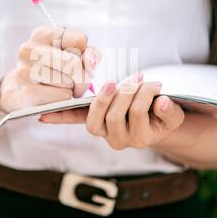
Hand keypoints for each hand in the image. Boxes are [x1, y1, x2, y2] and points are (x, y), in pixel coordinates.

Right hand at [0, 26, 99, 112]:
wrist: (18, 90)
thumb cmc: (49, 69)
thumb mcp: (69, 54)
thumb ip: (87, 53)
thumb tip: (91, 61)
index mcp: (42, 34)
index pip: (80, 40)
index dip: (85, 54)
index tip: (77, 61)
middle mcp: (31, 48)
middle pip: (74, 63)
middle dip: (83, 77)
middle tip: (78, 83)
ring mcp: (26, 70)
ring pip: (69, 82)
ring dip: (72, 89)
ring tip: (61, 88)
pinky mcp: (27, 91)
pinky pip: (61, 96)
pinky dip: (63, 99)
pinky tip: (54, 96)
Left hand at [39, 72, 184, 149]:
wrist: (152, 123)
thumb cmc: (161, 116)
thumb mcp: (172, 115)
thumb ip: (170, 111)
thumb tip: (161, 102)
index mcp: (140, 138)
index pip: (138, 113)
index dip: (144, 95)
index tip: (155, 82)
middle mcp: (118, 140)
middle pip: (114, 115)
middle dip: (126, 92)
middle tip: (137, 77)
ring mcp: (102, 132)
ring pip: (94, 119)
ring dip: (103, 97)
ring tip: (115, 82)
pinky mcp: (91, 123)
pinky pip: (74, 121)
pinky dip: (60, 118)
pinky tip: (44, 117)